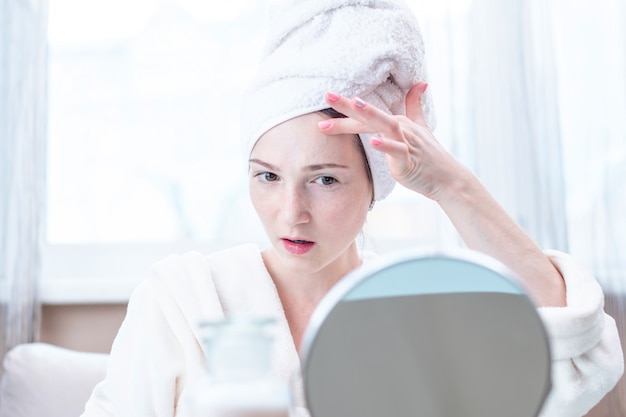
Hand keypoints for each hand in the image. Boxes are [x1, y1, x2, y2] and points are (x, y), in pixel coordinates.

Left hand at [319, 83, 469, 200]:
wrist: (447, 178)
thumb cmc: (429, 155)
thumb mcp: (421, 126)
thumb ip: (415, 105)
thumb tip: (420, 83)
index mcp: (396, 122)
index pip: (366, 114)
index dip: (346, 106)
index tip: (327, 96)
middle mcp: (400, 128)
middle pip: (371, 114)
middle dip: (348, 105)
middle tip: (328, 95)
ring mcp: (406, 142)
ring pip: (385, 126)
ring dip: (371, 114)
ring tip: (355, 104)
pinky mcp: (409, 160)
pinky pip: (397, 151)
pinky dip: (386, 146)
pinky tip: (373, 142)